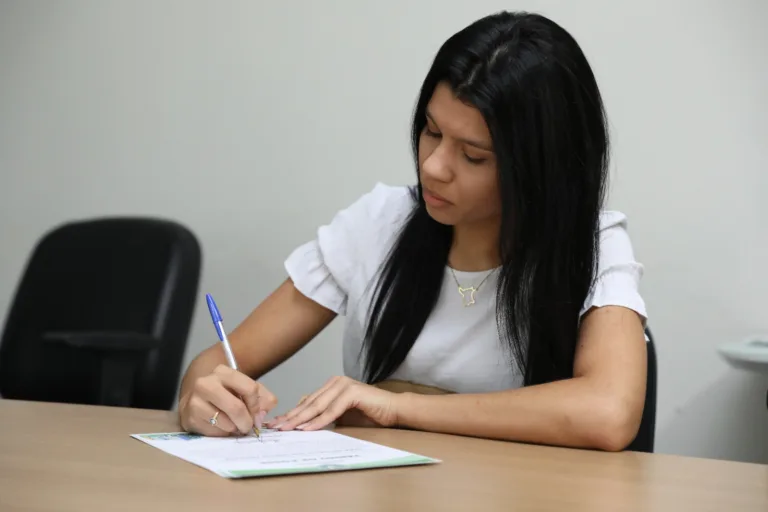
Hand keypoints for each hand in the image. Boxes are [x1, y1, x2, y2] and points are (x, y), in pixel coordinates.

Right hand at [179, 364, 277, 436]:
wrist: (196, 400)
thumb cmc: (226, 394)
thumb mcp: (246, 389)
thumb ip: (263, 399)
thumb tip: (261, 415)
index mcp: (223, 372)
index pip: (250, 388)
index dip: (256, 405)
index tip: (255, 413)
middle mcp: (206, 383)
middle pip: (236, 407)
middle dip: (247, 422)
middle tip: (248, 427)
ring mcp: (195, 401)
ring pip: (226, 423)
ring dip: (234, 428)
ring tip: (233, 425)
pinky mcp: (190, 418)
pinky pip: (215, 432)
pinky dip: (222, 433)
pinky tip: (220, 427)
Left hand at [266, 376, 398, 430]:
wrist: (393, 411)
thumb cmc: (369, 415)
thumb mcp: (341, 417)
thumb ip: (324, 415)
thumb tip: (302, 422)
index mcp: (331, 386)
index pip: (306, 402)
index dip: (291, 414)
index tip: (275, 425)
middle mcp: (335, 382)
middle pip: (308, 403)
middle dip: (290, 416)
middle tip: (275, 427)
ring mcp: (343, 385)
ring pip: (317, 405)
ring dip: (300, 419)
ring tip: (286, 429)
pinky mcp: (352, 392)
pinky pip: (331, 410)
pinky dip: (318, 420)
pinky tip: (307, 428)